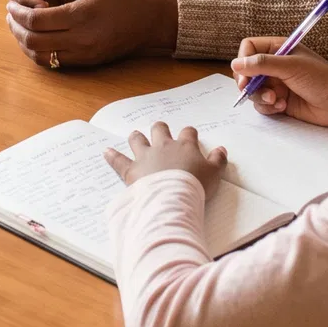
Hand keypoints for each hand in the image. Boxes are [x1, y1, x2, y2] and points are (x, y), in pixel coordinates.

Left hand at [4, 0, 176, 67]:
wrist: (149, 19)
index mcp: (81, 16)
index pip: (36, 20)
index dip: (18, 12)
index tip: (11, 3)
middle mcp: (81, 40)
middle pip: (33, 41)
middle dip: (16, 27)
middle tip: (10, 14)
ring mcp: (83, 54)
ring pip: (40, 56)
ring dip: (23, 41)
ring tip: (17, 25)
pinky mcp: (86, 63)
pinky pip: (53, 62)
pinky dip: (37, 51)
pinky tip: (34, 36)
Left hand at [105, 122, 226, 189]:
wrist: (173, 197)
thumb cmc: (195, 185)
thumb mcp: (214, 174)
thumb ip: (218, 160)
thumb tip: (222, 149)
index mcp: (184, 146)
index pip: (188, 133)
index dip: (189, 133)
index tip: (190, 136)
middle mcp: (164, 146)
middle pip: (160, 130)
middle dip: (160, 129)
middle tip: (160, 131)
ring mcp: (146, 156)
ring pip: (138, 140)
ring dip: (137, 138)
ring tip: (135, 136)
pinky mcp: (131, 170)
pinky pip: (119, 160)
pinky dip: (112, 156)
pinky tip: (106, 152)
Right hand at [230, 40, 327, 127]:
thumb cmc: (321, 79)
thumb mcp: (291, 67)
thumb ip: (262, 64)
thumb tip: (235, 64)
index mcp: (278, 49)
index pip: (249, 48)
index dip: (243, 60)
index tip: (245, 75)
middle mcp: (274, 65)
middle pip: (246, 71)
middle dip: (248, 83)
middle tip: (250, 89)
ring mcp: (276, 83)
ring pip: (252, 90)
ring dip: (260, 96)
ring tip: (276, 100)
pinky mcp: (278, 100)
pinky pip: (261, 104)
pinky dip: (268, 107)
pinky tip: (282, 106)